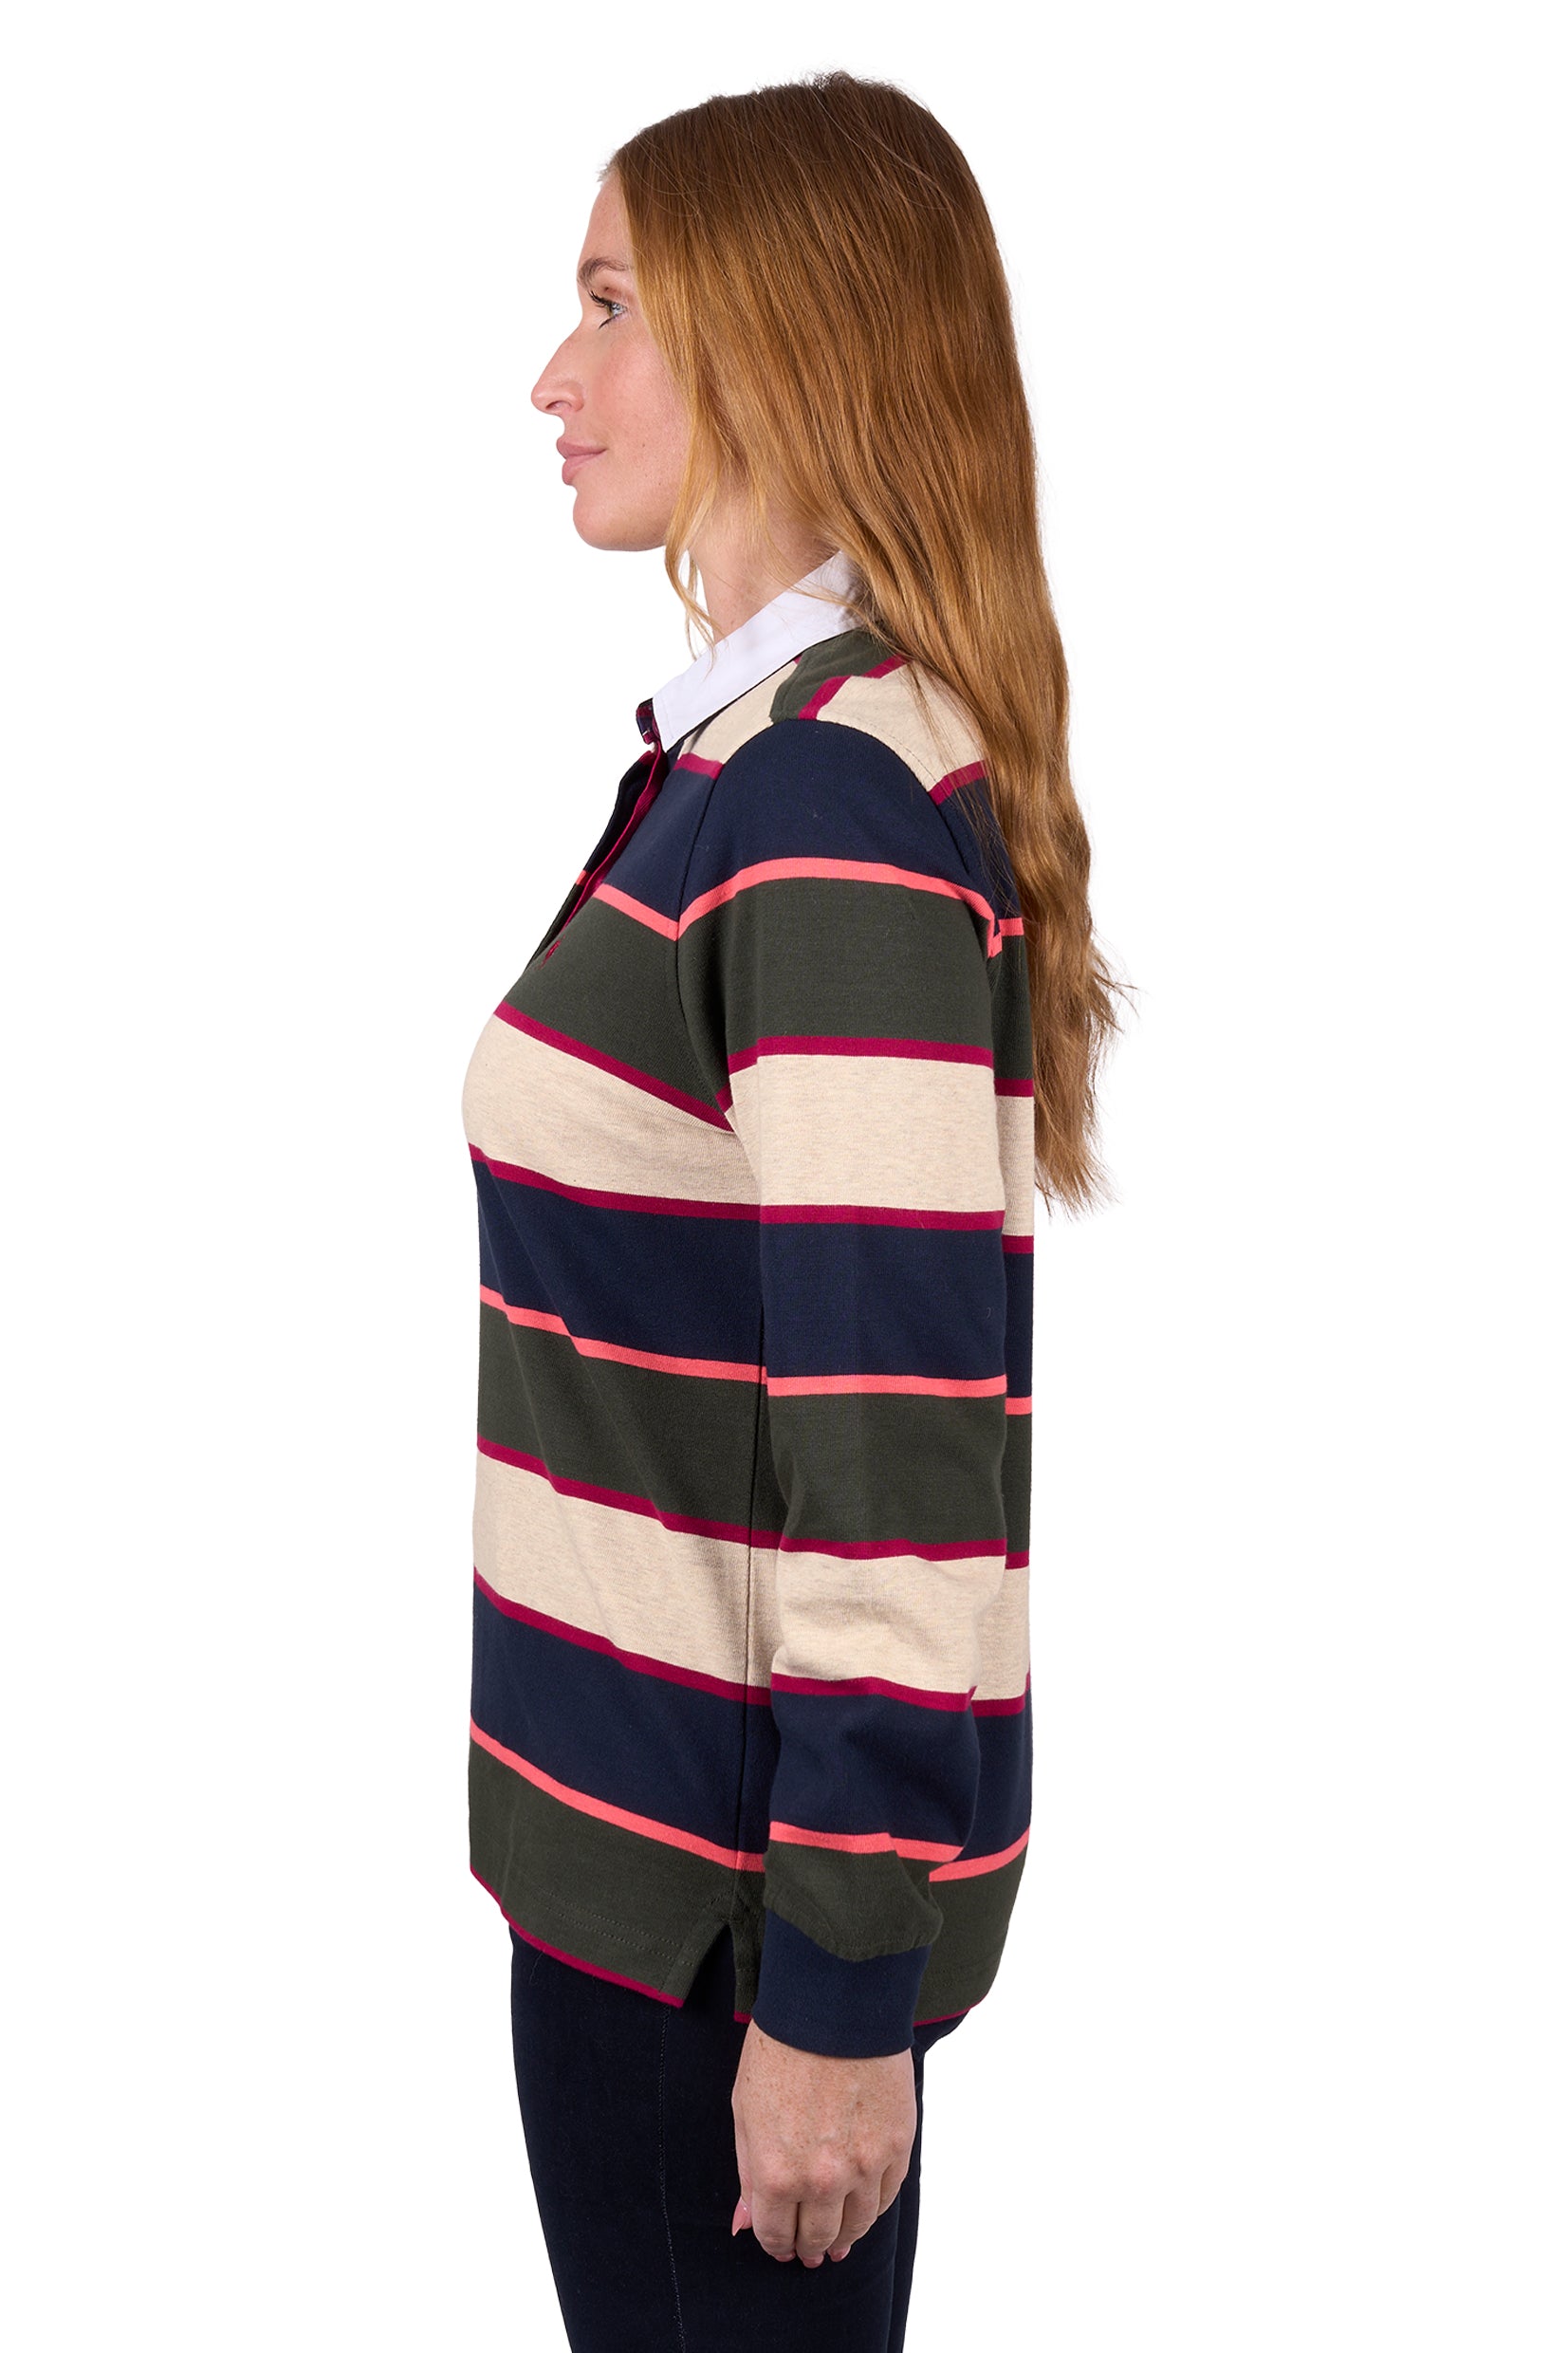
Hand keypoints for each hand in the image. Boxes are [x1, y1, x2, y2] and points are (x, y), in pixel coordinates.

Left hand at [729, 2020, 916, 2265]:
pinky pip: (887, 2197)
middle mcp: (823, 2180)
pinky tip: (863, 2205)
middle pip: (819, 2238)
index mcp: (776, 2173)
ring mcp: (866, 2165)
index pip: (776, 2235)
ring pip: (857, 2226)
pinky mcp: (899, 2145)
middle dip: (809, 2247)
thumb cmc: (780, 2049)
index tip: (779, 2243)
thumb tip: (746, 2223)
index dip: (775, 2244)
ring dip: (844, 2235)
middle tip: (809, 2250)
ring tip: (838, 2237)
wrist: (834, 2005)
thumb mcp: (744, 2111)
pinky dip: (873, 2207)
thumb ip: (747, 2174)